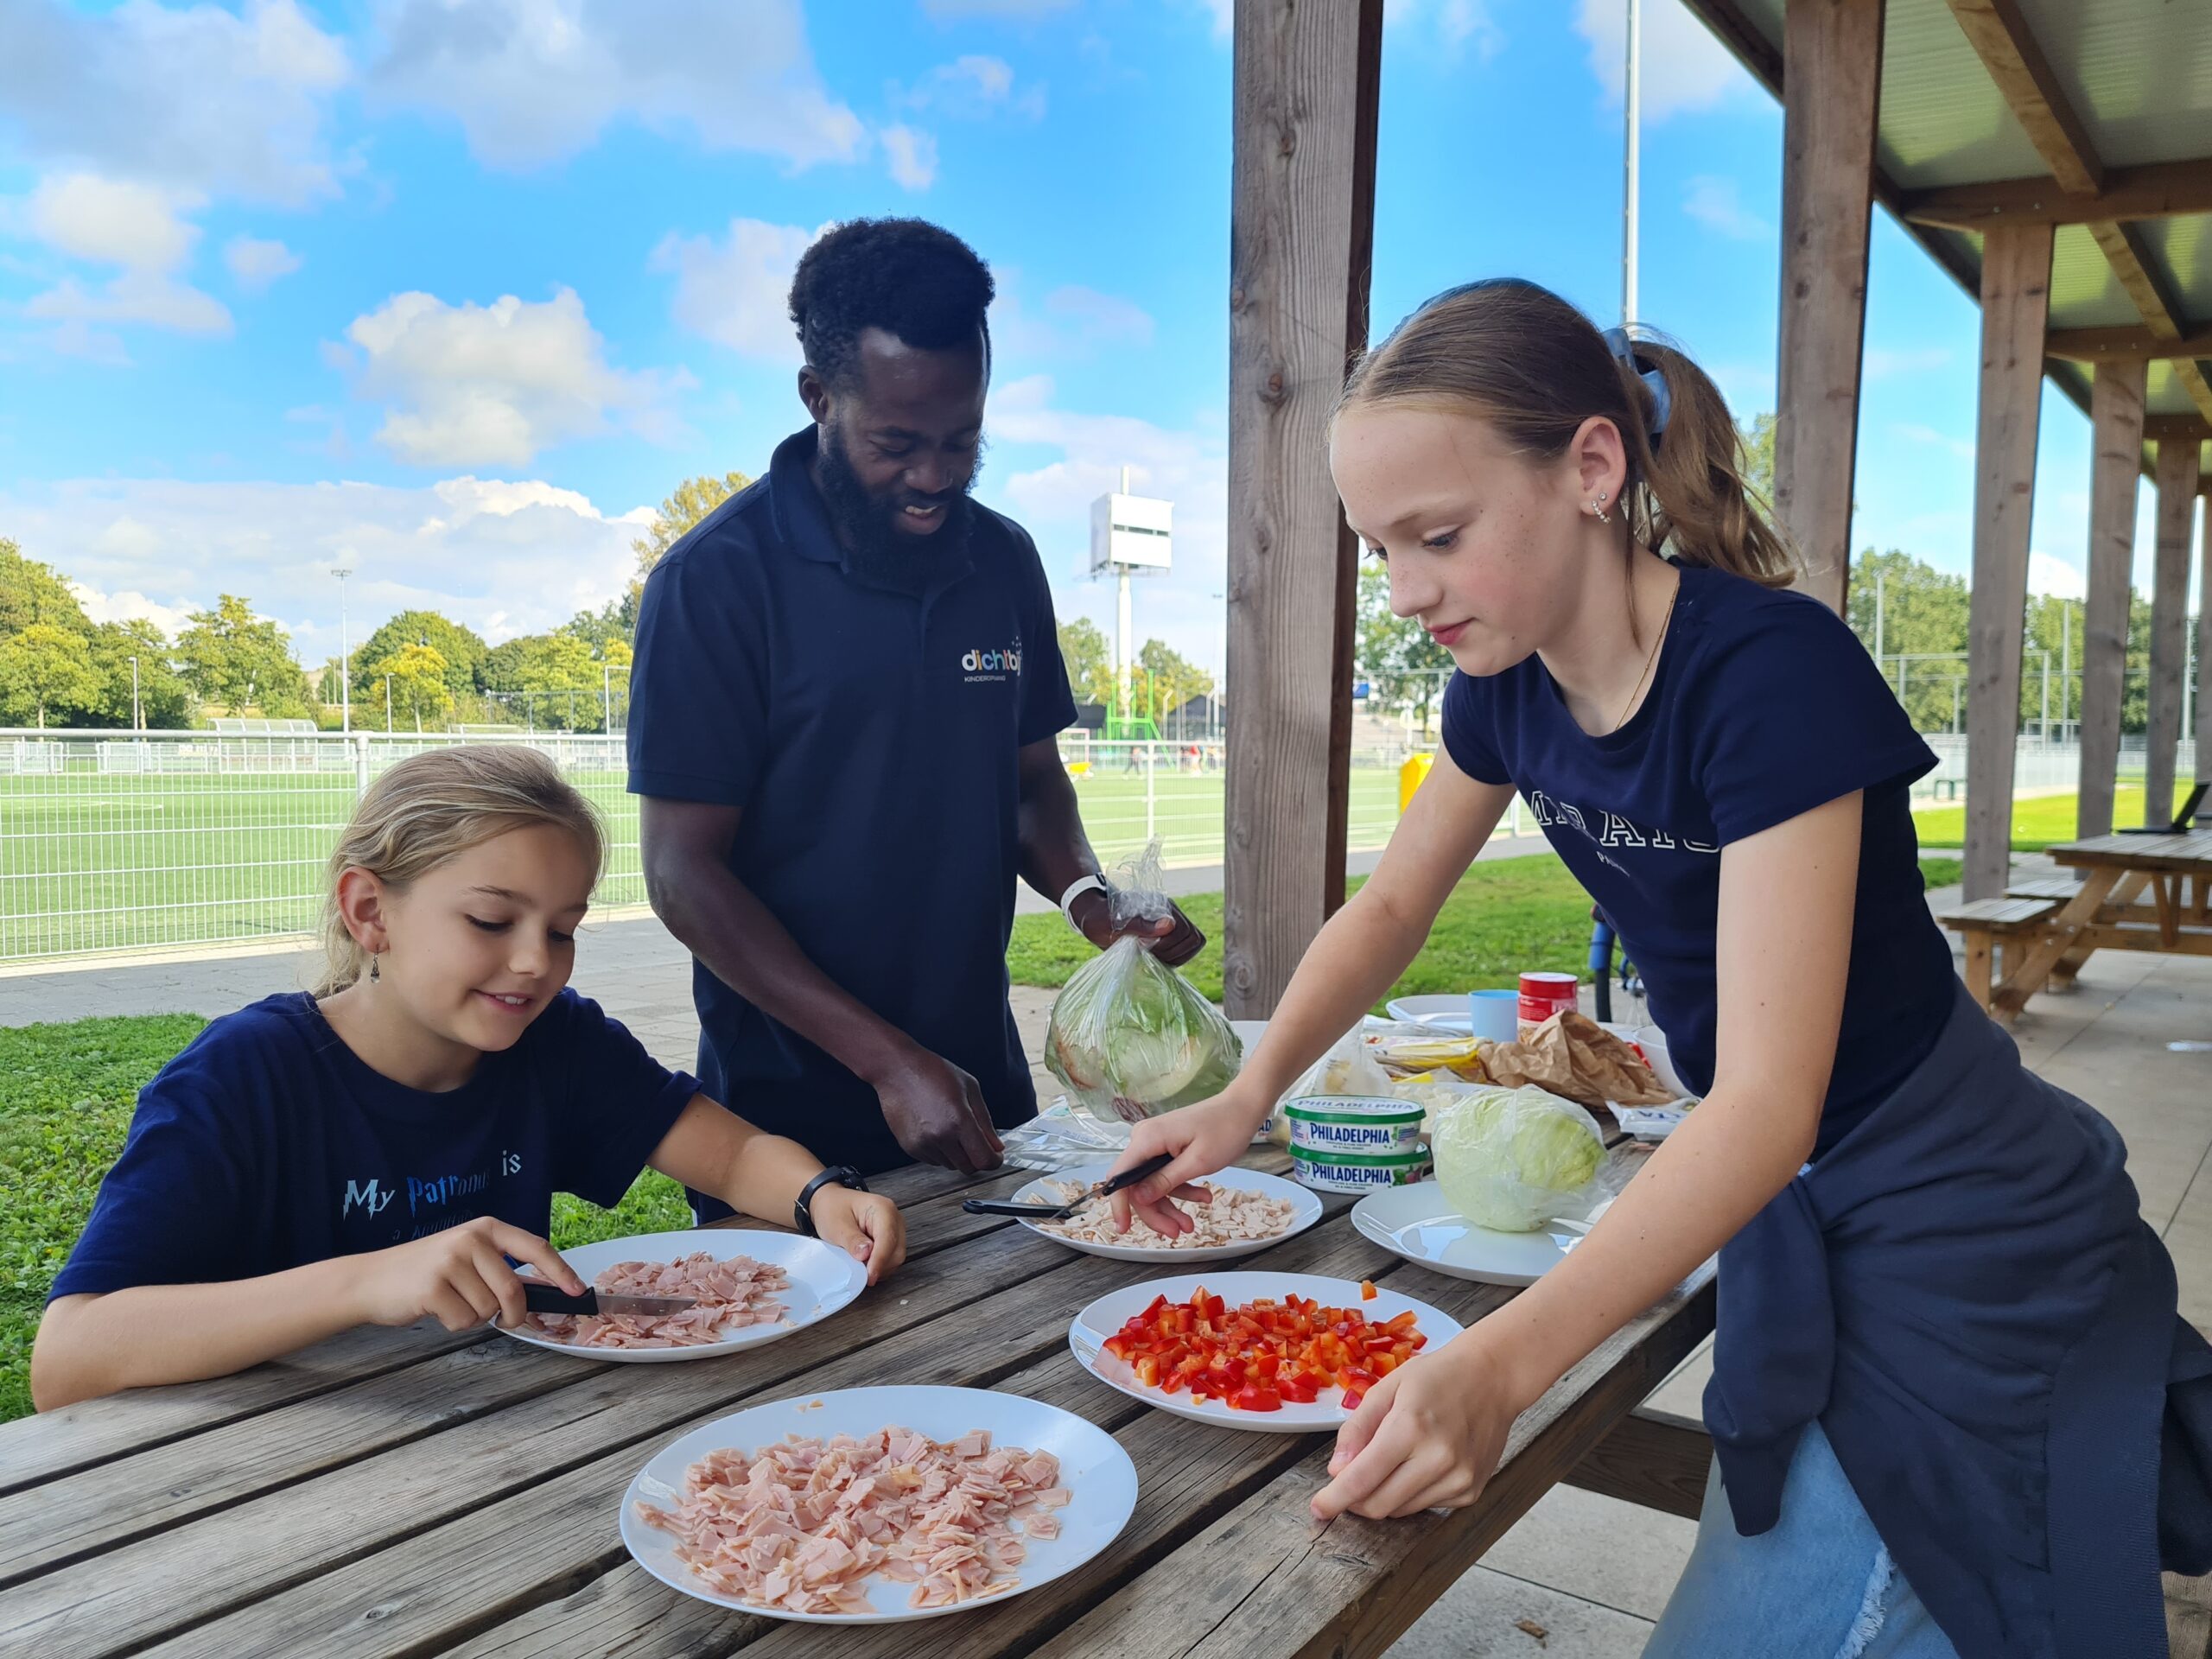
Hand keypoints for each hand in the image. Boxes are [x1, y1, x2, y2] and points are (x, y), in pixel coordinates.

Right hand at [347, 1216, 583, 1331]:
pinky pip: (464, 1320)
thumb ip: (501, 1269)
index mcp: (485, 1228)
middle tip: (503, 1320)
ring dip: (475, 1318)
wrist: (371, 1280)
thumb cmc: (425, 1272)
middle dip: (513, 1313)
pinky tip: (436, 1309)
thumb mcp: (466, 1258)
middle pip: (513, 1289)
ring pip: (488, 1308)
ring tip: (452, 1303)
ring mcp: (450, 1261)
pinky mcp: (432, 1287)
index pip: (535, 1247)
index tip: (576, 1290)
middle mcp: (470, 1239)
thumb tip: (546, 1292)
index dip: (560, 1271)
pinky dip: (455, 1325)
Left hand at [809, 1185, 907, 1284]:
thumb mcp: (837, 1225)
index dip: (879, 1261)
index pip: (887, 1239)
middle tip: (859, 1273)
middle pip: (896, 1251)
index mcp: (883, 1209)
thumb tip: (866, 1255)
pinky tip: (865, 1264)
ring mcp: (895, 1229)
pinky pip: (891, 1258)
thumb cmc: (833, 1209)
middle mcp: (894, 1218)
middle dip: (879, 1266)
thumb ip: (852, 1240)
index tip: (869, 1276)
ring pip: (896, 1257)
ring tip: (859, 1266)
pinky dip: (880, 1265)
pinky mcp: (891, 1238)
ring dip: (880, 1267)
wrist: (831, 1202)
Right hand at [873, 1046, 1003, 1172]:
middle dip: (976, 1158)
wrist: (897, 1069)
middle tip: (975, 1141)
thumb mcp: (970, 1088)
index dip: (994, 1161)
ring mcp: (922, 1144)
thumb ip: (985, 1121)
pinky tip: (935, 1129)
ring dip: (957, 1154)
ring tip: (950, 1128)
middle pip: (968, 1168)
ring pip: (950, 1165)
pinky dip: (940, 1152)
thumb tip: (996, 1146)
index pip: (984, 1159)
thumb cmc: (932, 1071)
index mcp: (959, 1121)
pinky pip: (933, 1160)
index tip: (995, 1156)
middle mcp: (940, 1137)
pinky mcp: (909, 1147)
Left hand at [1072, 890, 1205, 968]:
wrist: (1092, 918)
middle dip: (1173, 952)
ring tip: (1154, 957)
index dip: (1170, 945)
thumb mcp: (1114, 924)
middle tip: (1150, 953)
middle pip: (1192, 938)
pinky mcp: (1167, 935)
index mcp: (1160, 906)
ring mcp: (1170, 924)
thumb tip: (1169, 925)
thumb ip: (1140, 925)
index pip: (1185, 930)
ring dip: (1176, 956)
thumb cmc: (1099, 919)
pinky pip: (1185, 949)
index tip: (1147, 948)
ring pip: (1192, 943)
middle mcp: (1170, 912)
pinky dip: (1176, 958)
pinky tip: (1157, 959)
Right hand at [1106, 1085, 1267, 1236]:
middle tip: (1177, 1232)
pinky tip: (1202, 1197)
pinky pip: (1165, 1175)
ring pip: (1153, 1184)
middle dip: (1156, 1211)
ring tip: (1192, 1223)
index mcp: (1147, 1139)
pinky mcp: (1166, 1147)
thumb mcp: (1197, 1162)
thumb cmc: (1224, 1130)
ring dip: (1171, 1205)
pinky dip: (1181, 1190)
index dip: (1119, 1205)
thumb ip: (1165, 1181)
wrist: (1242, 1109)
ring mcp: (1155, 1143)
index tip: (1124, 1229)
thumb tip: (1138, 1199)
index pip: (1120, 1176)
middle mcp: (1145, 1139)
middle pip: (1138, 1185)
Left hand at [1311, 1333, 1532, 1520]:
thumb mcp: (1388, 1387)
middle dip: (1354, 1500)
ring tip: (1390, 1461)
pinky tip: (1419, 1464)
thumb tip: (1336, 1470)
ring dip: (1383, 1495)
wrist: (1493, 1377)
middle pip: (1379, 1505)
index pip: (1362, 1479)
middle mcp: (1437, 1459)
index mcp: (1410, 1427)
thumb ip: (1358, 1428)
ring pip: (1401, 1510)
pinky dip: (1410, 1493)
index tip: (1318, 1508)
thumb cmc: (1437, 1376)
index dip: (1334, 1499)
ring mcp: (1458, 1479)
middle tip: (1347, 1481)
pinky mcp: (1471, 1492)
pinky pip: (1425, 1506)